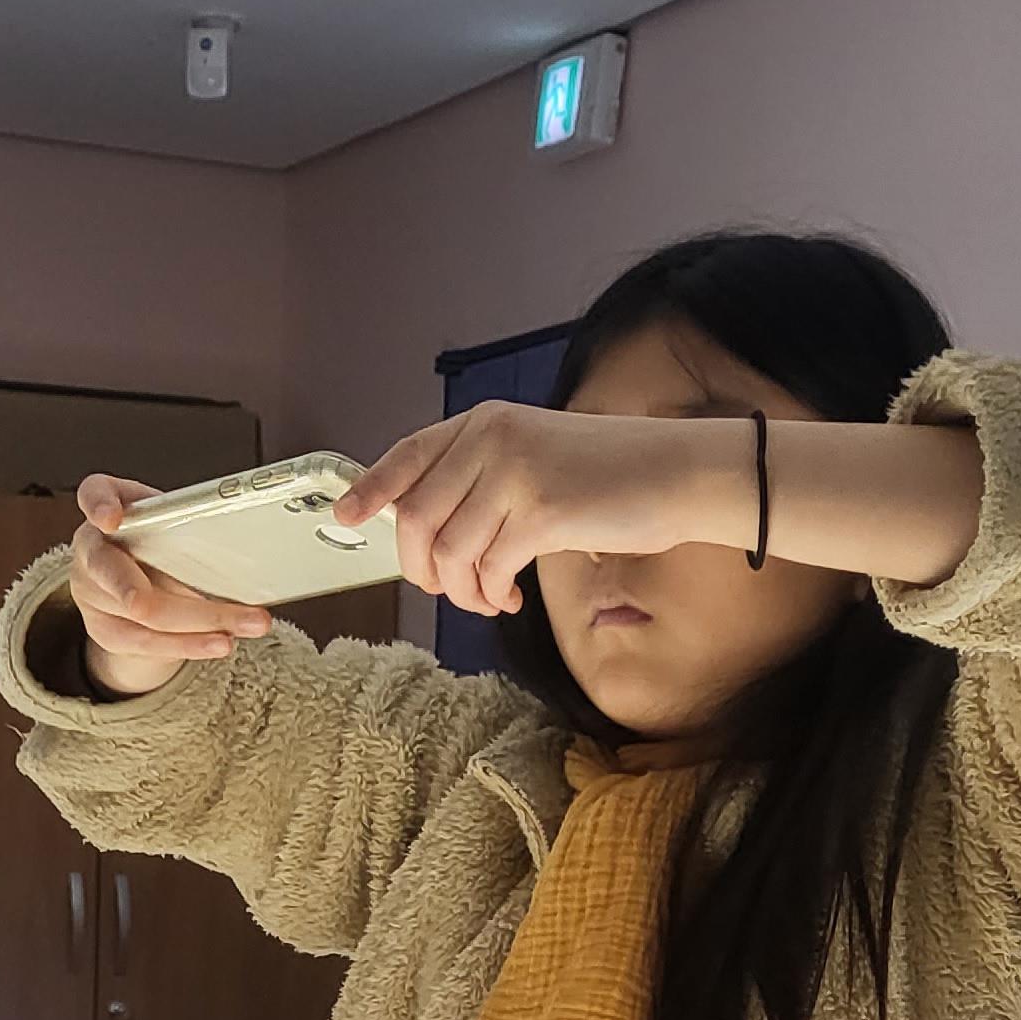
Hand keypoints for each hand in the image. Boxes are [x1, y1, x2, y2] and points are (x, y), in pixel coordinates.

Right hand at [67, 475, 273, 696]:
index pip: (93, 494)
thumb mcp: (169, 522)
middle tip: (182, 597)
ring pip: (142, 613)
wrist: (137, 586)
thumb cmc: (159, 541)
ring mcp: (93, 593)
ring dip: (199, 621)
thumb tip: (242, 553)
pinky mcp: (106, 631)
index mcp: (107, 507)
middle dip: (147, 586)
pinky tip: (217, 643)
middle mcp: (91, 549)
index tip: (112, 519)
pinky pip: (147, 643)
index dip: (99, 505)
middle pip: (113, 568)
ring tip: (243, 624)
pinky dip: (189, 644)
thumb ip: (187, 528)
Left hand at [335, 403, 746, 622]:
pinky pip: (488, 568)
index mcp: (485, 422)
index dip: (372, 489)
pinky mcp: (541, 511)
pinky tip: (510, 597)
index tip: (345, 516)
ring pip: (450, 550)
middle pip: (417, 516)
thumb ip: (481, 479)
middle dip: (421, 567)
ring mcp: (514, 472)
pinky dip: (491, 594)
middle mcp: (492, 439)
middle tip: (446, 589)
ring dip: (462, 590)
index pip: (409, 455)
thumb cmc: (608, 475)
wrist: (674, 473)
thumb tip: (426, 529)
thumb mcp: (533, 457)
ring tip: (487, 597)